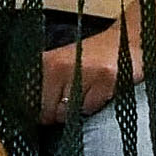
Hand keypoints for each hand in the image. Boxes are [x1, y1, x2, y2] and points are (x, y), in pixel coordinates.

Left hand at [38, 0, 155, 123]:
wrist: (126, 41)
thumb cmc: (92, 57)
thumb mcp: (62, 64)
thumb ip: (43, 85)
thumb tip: (29, 115)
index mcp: (46, 61)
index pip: (28, 99)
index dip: (36, 109)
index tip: (46, 107)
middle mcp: (60, 65)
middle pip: (47, 111)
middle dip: (57, 113)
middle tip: (72, 97)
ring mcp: (83, 73)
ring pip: (69, 113)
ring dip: (77, 111)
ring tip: (87, 91)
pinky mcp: (105, 80)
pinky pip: (91, 109)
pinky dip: (95, 106)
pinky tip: (100, 91)